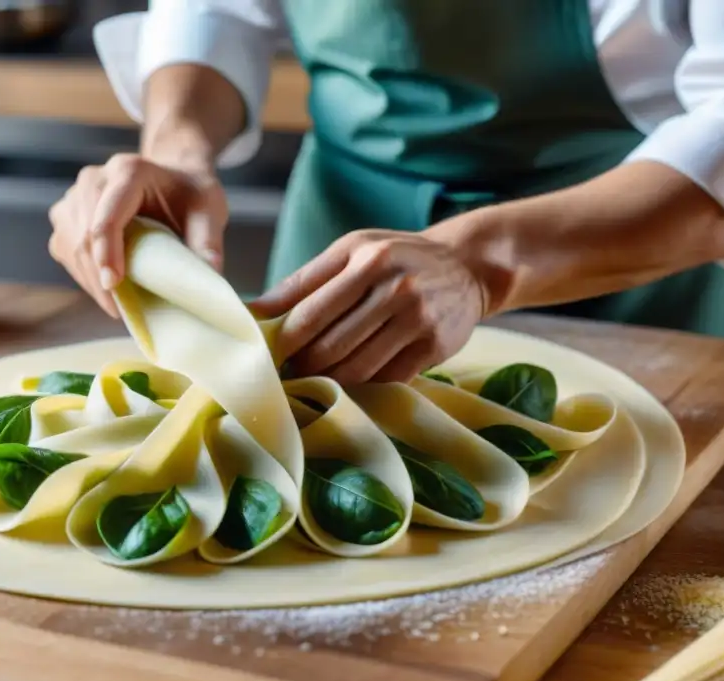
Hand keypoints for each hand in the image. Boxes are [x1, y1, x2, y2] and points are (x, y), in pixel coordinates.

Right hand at [48, 153, 227, 317]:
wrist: (171, 179)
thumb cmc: (189, 195)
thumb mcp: (209, 210)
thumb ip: (208, 240)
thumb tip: (209, 272)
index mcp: (129, 172)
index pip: (107, 216)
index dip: (107, 252)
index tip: (114, 285)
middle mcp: (94, 179)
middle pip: (83, 235)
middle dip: (98, 277)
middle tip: (121, 310)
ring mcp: (74, 197)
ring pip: (69, 245)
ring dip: (89, 280)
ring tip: (118, 304)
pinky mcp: (66, 216)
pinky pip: (65, 250)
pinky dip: (83, 275)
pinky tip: (107, 287)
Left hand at [249, 228, 494, 385]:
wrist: (467, 266)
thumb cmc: (396, 257)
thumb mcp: (352, 250)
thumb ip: (305, 280)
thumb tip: (256, 310)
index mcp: (366, 259)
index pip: (310, 311)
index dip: (282, 340)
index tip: (264, 354)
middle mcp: (394, 288)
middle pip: (330, 346)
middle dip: (301, 366)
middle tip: (287, 372)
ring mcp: (417, 320)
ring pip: (356, 369)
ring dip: (327, 381)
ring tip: (312, 380)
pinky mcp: (434, 348)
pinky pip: (385, 380)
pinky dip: (361, 387)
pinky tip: (348, 385)